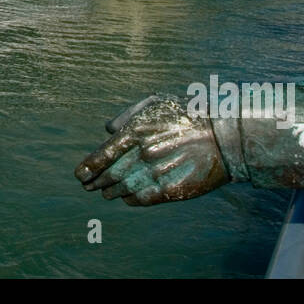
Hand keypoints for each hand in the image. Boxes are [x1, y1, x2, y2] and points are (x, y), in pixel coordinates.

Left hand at [74, 96, 229, 205]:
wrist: (223, 136)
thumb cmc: (187, 115)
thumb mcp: (155, 104)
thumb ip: (128, 115)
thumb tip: (107, 129)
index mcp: (136, 131)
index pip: (102, 154)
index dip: (88, 167)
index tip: (80, 175)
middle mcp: (142, 154)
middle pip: (110, 174)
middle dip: (96, 182)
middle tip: (87, 186)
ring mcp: (156, 173)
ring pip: (123, 189)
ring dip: (110, 192)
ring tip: (104, 193)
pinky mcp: (170, 190)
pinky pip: (141, 199)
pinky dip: (130, 199)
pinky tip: (126, 198)